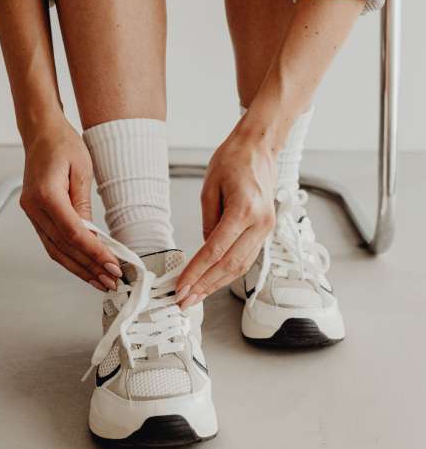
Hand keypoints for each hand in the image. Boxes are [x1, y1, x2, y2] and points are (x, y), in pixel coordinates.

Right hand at [19, 117, 120, 290]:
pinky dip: (70, 258)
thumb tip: (93, 236)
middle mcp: (34, 207)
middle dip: (90, 267)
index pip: (73, 233)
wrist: (41, 133)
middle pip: (64, 248)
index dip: (94, 253)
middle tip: (111, 281)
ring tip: (101, 281)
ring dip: (79, 269)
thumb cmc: (62, 144)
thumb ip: (85, 205)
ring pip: (56, 251)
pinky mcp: (35, 216)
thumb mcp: (82, 170)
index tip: (113, 266)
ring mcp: (32, 213)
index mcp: (46, 195)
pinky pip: (52, 243)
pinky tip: (86, 268)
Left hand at [176, 132, 276, 307]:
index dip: (196, 273)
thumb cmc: (233, 159)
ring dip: (217, 284)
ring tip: (196, 296)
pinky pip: (247, 258)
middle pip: (229, 265)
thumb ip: (207, 222)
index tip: (181, 287)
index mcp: (244, 209)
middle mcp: (259, 223)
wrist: (260, 147)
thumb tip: (206, 252)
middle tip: (184, 301)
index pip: (215, 251)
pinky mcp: (265, 230)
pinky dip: (229, 273)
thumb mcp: (209, 187)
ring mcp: (266, 228)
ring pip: (241, 266)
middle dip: (205, 286)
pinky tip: (212, 281)